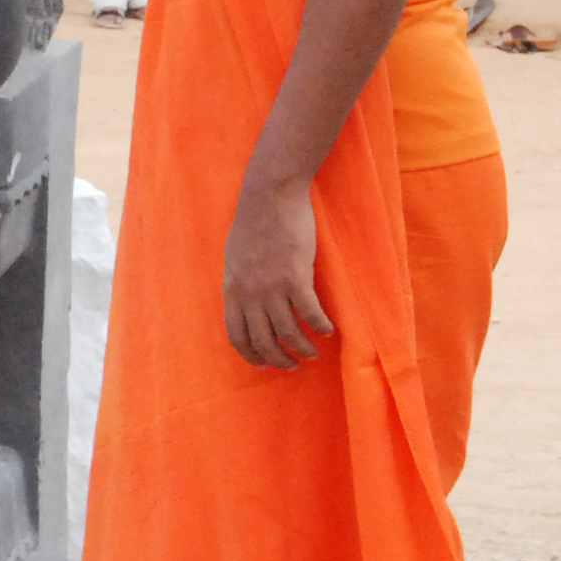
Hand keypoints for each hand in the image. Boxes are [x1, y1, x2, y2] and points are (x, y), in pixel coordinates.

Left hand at [221, 173, 329, 369]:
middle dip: (279, 360)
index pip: (237, 336)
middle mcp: (250, 294)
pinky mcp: (296, 276)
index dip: (252, 356)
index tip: (266, 364)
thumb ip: (240, 284)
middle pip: (263, 342)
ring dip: (303, 349)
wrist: (269, 194)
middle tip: (293, 365)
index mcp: (232, 290)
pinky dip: (321, 327)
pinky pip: (310, 313)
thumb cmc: (254, 222)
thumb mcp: (235, 258)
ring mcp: (272, 286)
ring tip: (313, 353)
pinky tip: (328, 330)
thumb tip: (246, 304)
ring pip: (288, 333)